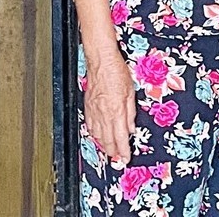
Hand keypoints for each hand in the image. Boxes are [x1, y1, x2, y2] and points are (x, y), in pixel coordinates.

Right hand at [82, 44, 136, 165]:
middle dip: (113, 152)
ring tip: (109, 151)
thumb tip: (131, 128)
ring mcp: (94, 111)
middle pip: (108, 140)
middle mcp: (104, 114)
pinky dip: (94, 134)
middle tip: (117, 159)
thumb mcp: (130, 92)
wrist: (101, 60)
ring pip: (97, 135)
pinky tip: (97, 136)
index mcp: (117, 111)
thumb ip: (130, 113)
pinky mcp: (88, 106)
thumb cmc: (116, 71)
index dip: (123, 150)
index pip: (120, 137)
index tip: (126, 158)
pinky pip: (89, 125)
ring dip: (103, 145)